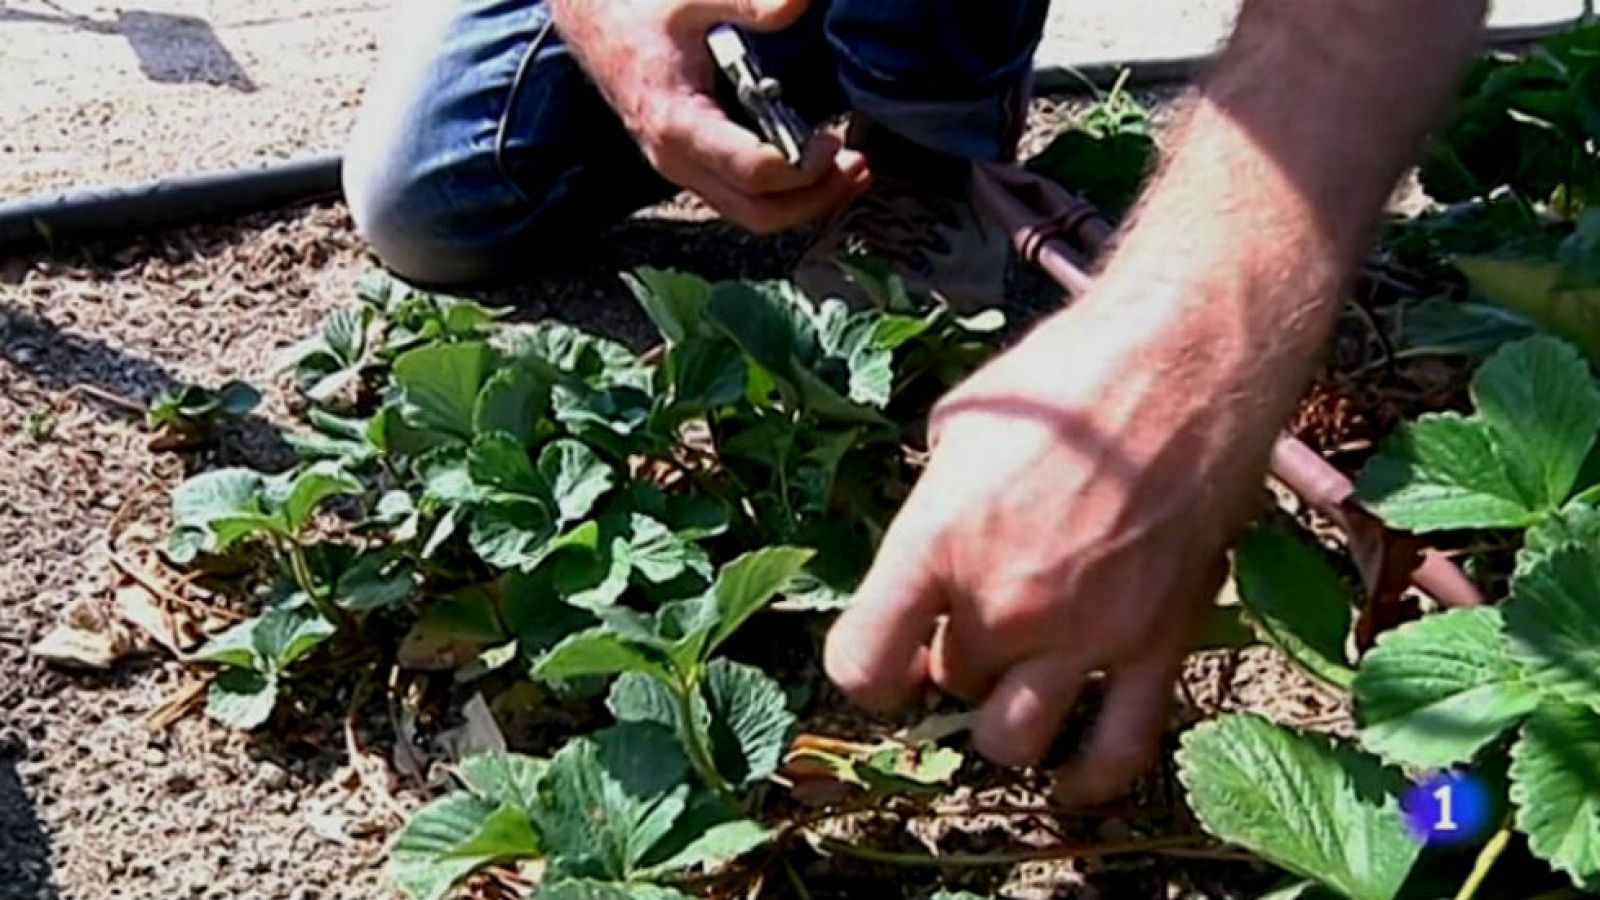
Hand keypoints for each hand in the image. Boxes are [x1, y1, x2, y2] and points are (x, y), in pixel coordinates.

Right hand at [551, 0, 868, 231]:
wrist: (592, 23)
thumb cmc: (636, 11)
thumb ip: (748, 0)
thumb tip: (799, 2)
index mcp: (678, 124)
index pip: (752, 172)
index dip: (803, 167)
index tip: (833, 139)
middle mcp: (679, 160)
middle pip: (758, 213)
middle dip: (816, 199)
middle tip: (860, 167)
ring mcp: (684, 169)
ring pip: (752, 214)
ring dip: (806, 201)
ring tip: (851, 171)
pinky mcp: (693, 165)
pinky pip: (743, 198)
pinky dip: (785, 192)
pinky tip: (816, 165)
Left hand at [825, 288, 1274, 805]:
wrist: (1187, 358)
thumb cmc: (1065, 374)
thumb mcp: (959, 425)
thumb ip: (934, 511)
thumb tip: (929, 558)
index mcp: (936, 541)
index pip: (861, 665)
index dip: (867, 672)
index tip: (887, 657)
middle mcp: (1002, 603)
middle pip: (950, 686)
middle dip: (954, 663)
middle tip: (977, 623)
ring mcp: (1085, 632)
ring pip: (1017, 739)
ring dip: (1007, 722)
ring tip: (1018, 686)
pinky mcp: (1158, 642)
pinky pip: (1120, 750)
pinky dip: (1091, 779)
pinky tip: (1072, 781)